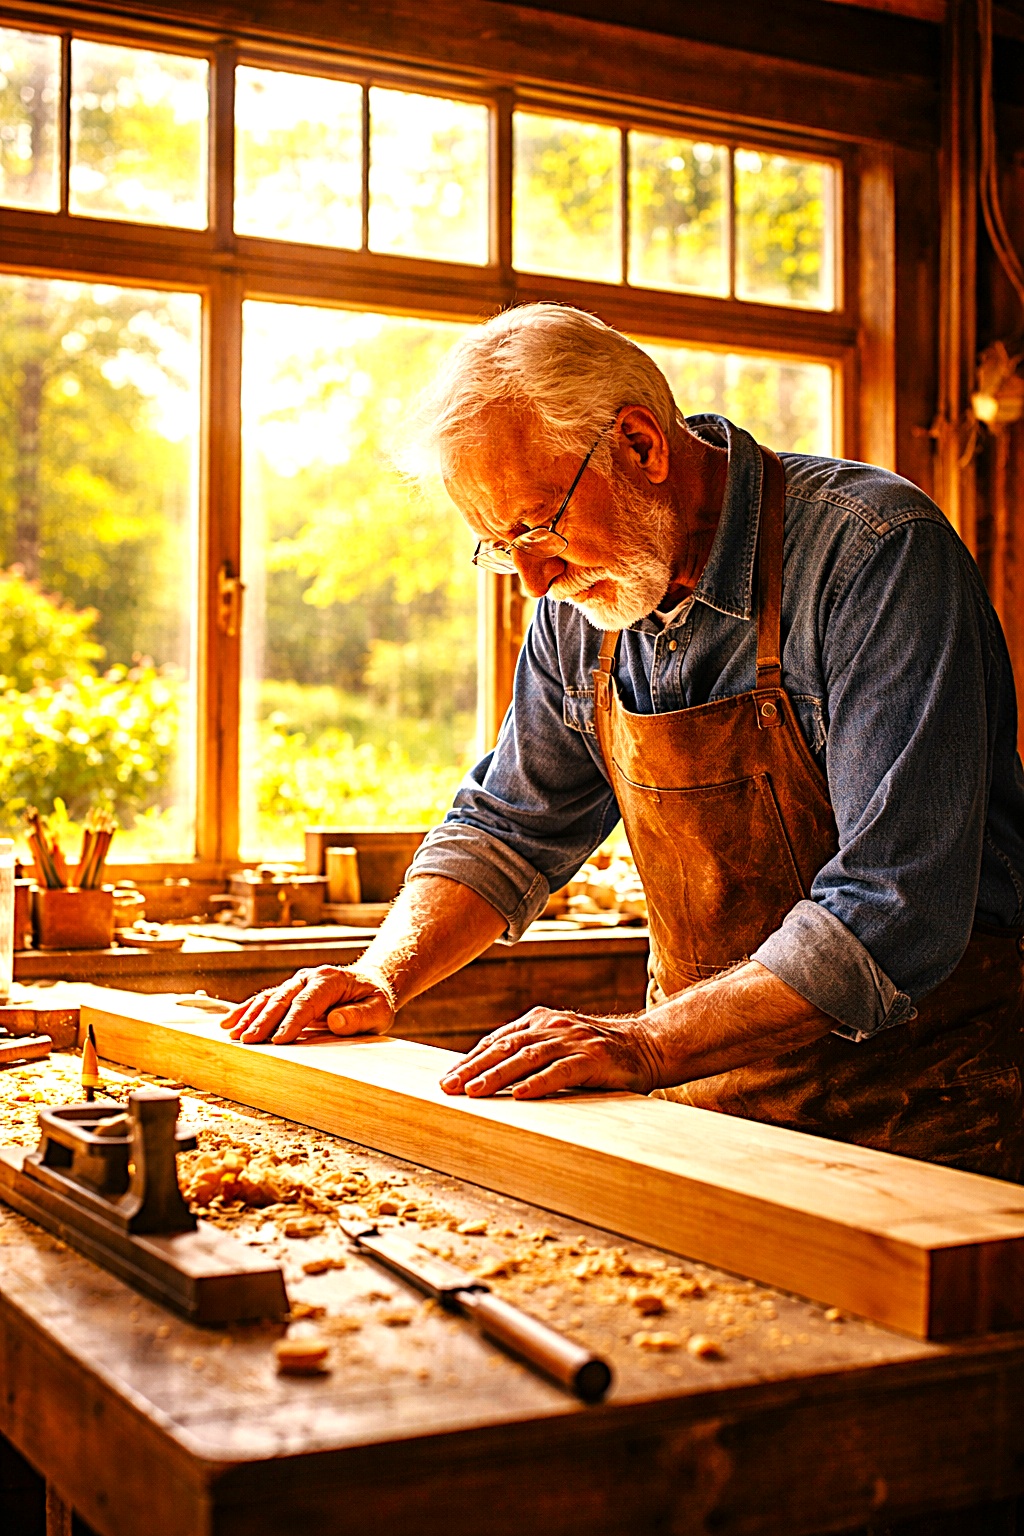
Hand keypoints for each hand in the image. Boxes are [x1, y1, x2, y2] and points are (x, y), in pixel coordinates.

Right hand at [220, 965, 393, 1044]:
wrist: (371, 984)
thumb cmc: (375, 1001)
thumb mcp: (378, 1010)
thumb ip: (360, 1016)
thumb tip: (335, 1020)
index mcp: (331, 980)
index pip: (308, 1002)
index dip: (292, 1021)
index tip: (279, 1040)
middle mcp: (309, 978)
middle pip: (283, 999)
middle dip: (264, 1020)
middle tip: (248, 1041)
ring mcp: (297, 984)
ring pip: (269, 998)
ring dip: (250, 1016)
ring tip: (233, 1033)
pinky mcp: (290, 993)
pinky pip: (265, 1000)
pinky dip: (246, 1010)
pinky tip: (229, 1022)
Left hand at [439, 1007, 661, 1099]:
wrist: (646, 1045)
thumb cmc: (596, 1053)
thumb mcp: (558, 1045)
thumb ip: (530, 1052)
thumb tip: (489, 1074)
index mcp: (540, 1020)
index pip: (498, 1041)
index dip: (471, 1059)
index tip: (447, 1079)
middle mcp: (552, 1026)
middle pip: (505, 1047)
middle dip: (473, 1068)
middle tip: (448, 1087)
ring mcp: (572, 1040)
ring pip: (527, 1058)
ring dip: (497, 1075)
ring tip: (474, 1092)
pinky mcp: (592, 1058)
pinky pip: (561, 1071)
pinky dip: (538, 1083)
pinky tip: (520, 1095)